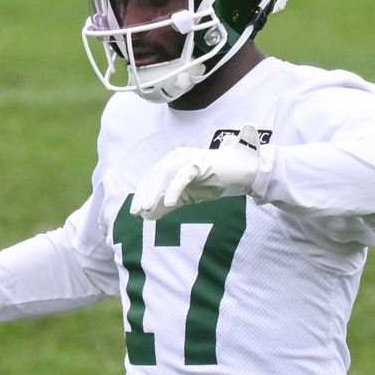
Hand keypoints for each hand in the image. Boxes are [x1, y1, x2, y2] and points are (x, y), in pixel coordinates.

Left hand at [131, 126, 261, 220]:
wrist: (239, 172)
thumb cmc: (214, 182)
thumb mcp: (188, 196)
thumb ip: (170, 204)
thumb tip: (148, 216)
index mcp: (172, 164)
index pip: (151, 178)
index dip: (142, 194)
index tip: (135, 211)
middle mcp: (177, 158)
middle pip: (154, 175)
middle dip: (144, 194)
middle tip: (136, 212)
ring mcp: (188, 158)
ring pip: (165, 174)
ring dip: (155, 191)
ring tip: (147, 207)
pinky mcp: (199, 162)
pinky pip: (183, 176)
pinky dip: (175, 188)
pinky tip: (169, 202)